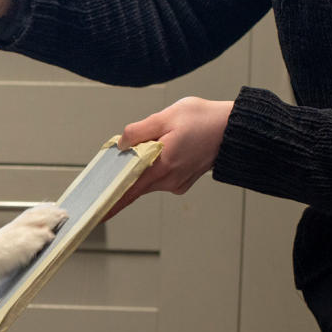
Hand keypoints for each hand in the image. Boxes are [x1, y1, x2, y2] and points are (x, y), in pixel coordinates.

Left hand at [106, 97, 234, 220]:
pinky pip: (160, 176)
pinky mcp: (182, 182)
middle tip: (129, 152)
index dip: (110, 203)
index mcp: (161, 167)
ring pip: (148, 178)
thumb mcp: (167, 116)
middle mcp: (168, 181)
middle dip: (127, 170)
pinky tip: (170, 147)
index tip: (96, 214)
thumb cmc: (205, 120)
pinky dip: (157, 165)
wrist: (236, 130)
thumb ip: (139, 131)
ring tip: (163, 139)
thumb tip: (121, 145)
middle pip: (134, 183)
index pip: (127, 192)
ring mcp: (176, 184)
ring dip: (145, 164)